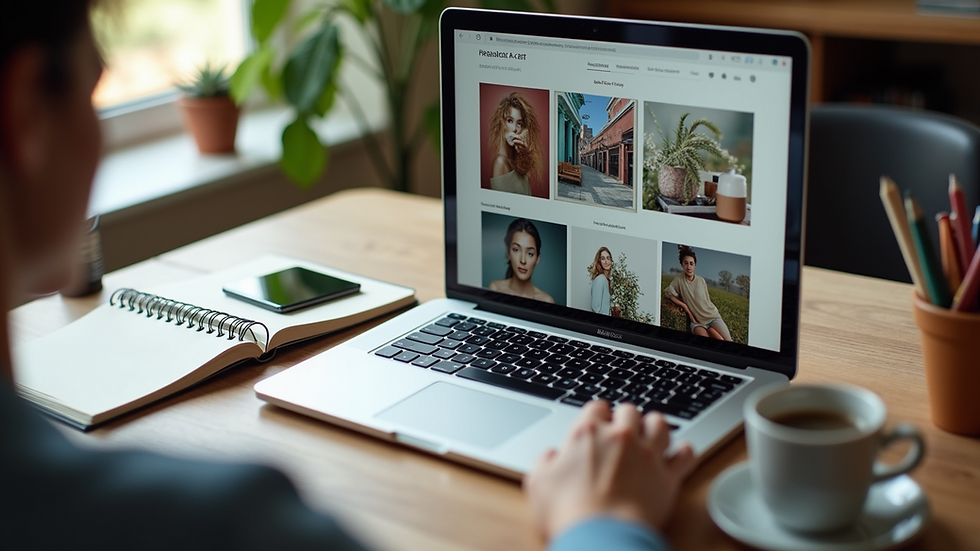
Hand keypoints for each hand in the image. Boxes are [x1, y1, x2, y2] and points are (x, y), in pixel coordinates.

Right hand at [523, 401, 696, 540]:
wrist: (601, 536)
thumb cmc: (568, 511)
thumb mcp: (539, 483)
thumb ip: (545, 461)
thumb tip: (551, 456)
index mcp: (588, 433)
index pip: (596, 406)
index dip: (597, 414)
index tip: (597, 423)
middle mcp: (620, 436)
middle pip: (629, 410)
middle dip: (626, 418)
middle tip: (623, 431)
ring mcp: (647, 454)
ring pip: (660, 423)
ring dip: (654, 426)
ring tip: (650, 435)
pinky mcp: (667, 475)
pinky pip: (686, 453)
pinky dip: (684, 451)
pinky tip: (679, 453)